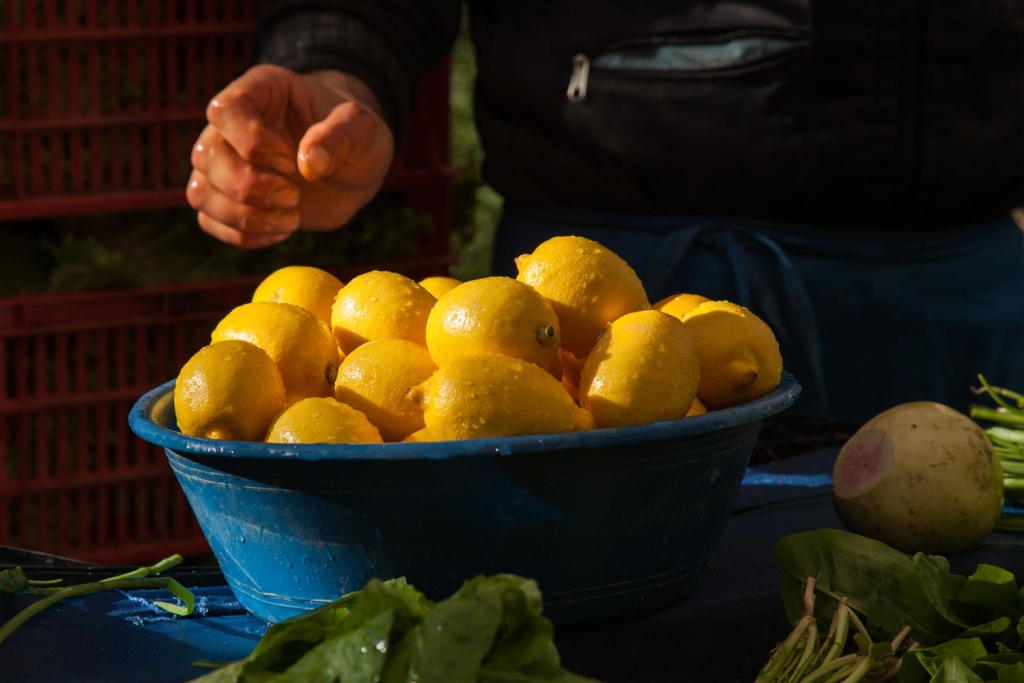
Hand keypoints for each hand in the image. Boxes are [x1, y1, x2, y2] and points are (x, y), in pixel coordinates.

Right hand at [187, 65, 394, 248]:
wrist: (355, 170)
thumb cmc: (358, 138)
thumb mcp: (363, 129)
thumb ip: (340, 136)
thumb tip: (309, 161)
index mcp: (261, 91)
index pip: (225, 110)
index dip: (251, 142)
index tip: (291, 163)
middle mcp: (232, 126)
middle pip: (206, 155)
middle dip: (248, 187)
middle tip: (294, 198)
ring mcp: (227, 163)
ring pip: (200, 191)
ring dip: (242, 216)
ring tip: (291, 220)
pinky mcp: (230, 199)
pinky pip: (209, 220)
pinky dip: (242, 235)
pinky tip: (281, 231)